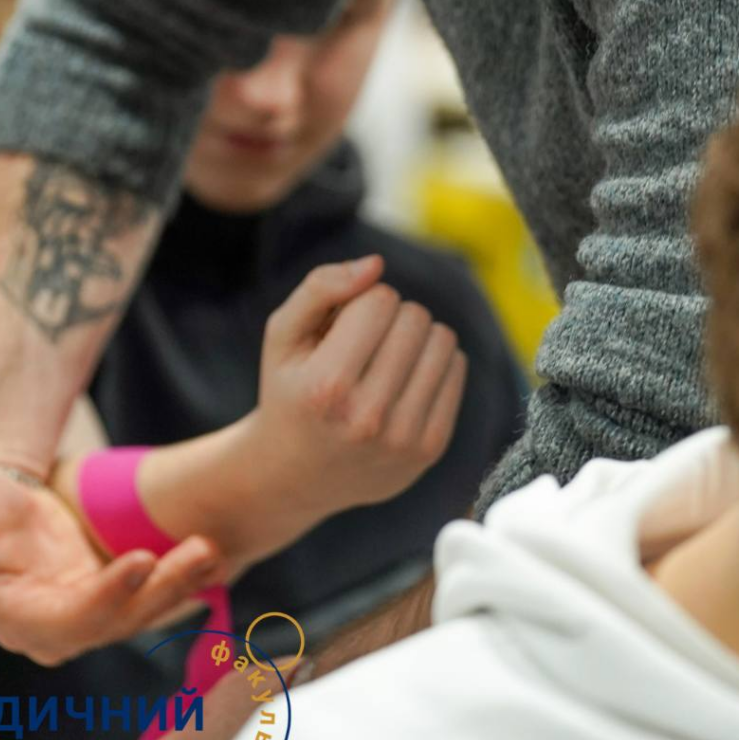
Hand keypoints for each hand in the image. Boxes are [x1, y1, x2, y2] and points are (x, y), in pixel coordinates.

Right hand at [0, 466, 223, 664]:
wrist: (0, 506)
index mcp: (18, 619)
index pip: (70, 621)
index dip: (107, 595)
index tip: (143, 558)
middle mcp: (56, 631)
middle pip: (118, 621)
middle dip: (162, 590)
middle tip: (201, 550)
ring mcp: (89, 618)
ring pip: (143, 612)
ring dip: (181, 584)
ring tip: (212, 549)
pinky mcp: (113, 601)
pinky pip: (153, 596)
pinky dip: (182, 579)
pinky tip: (214, 556)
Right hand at [246, 255, 466, 530]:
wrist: (294, 474)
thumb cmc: (289, 391)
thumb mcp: (282, 336)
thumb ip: (320, 288)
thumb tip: (377, 264)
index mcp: (327, 385)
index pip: (381, 299)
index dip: (361, 301)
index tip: (341, 327)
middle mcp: (367, 417)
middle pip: (414, 318)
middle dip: (389, 317)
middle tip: (363, 344)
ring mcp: (402, 438)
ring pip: (442, 340)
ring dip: (415, 337)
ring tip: (385, 358)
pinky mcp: (429, 449)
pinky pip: (456, 369)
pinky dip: (432, 363)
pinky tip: (402, 381)